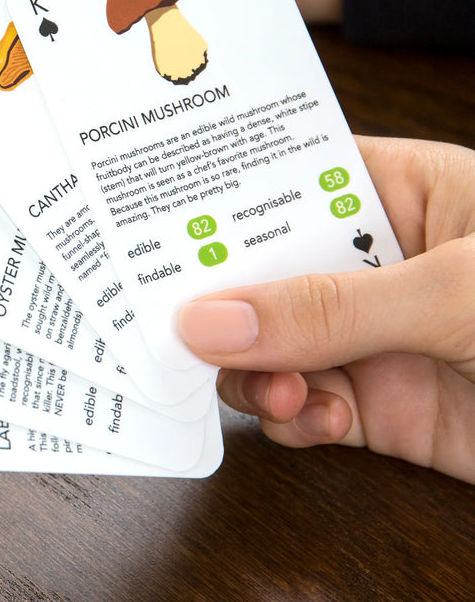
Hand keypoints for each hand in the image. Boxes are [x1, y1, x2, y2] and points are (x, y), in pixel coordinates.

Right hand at [176, 136, 474, 482]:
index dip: (218, 201)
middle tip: (185, 324)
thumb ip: (331, 306)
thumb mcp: (456, 294)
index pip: (283, 180)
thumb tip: (211, 316)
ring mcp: (372, 336)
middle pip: (262, 271)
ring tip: (273, 388)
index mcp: (399, 191)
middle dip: (225, 301)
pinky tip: (311, 420)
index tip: (156, 227)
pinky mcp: (377, 407)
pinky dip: (291, 419)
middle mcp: (375, 261)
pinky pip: (301, 406)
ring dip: (254, 369)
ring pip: (268, 344)